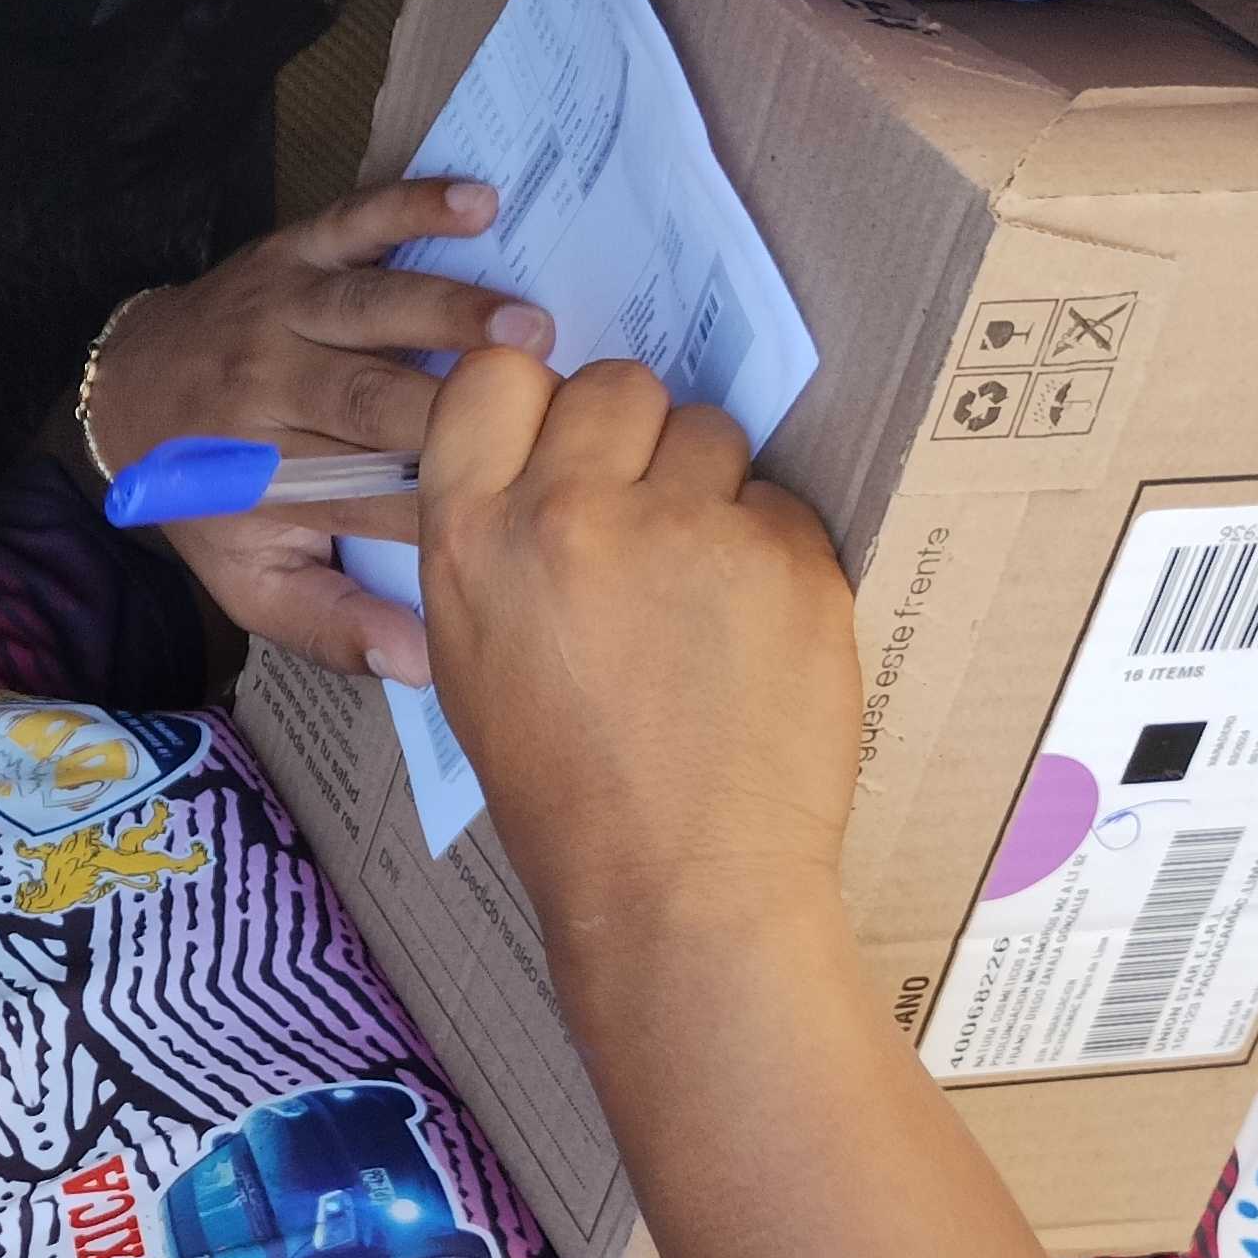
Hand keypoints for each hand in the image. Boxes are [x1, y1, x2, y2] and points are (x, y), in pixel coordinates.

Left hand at [82, 178, 552, 679]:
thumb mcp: (253, 583)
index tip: (526, 509)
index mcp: (270, 477)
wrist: (128, 398)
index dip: (449, 502)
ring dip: (449, 313)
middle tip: (553, 412)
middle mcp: (270, 391)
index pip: (370, 496)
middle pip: (373, 399)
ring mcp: (281, 311)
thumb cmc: (213, 500)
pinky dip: (412, 204)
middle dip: (459, 406)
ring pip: (369, 308)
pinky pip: (353, 220)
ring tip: (529, 328)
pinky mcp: (290, 251)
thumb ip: (332, 626)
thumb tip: (423, 665)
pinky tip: (479, 202)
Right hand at [413, 350, 858, 954]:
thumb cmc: (564, 788)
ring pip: (710, 431)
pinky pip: (781, 503)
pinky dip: (772, 554)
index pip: (495, 375)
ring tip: (700, 590)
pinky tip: (751, 633)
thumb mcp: (471, 655)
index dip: (536, 400)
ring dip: (710, 489)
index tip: (561, 444)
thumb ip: (496, 540)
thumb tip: (550, 461)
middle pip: (617, 386)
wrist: (678, 882)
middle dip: (636, 439)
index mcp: (470, 539)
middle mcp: (569, 513)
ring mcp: (685, 528)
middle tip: (644, 523)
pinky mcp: (787, 555)